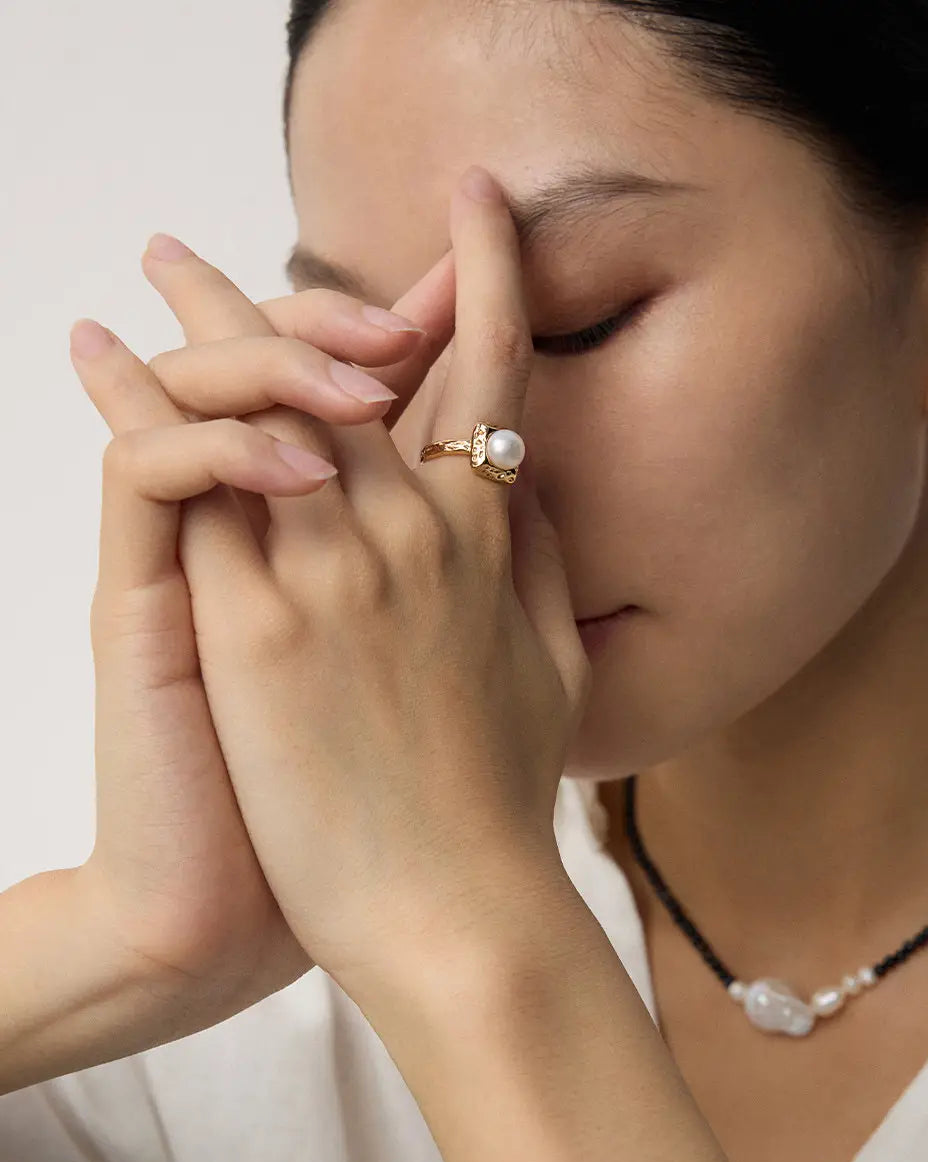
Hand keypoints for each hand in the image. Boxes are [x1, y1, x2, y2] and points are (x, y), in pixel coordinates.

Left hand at [76, 166, 590, 1005]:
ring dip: (202, 327)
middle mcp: (417, 534)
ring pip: (261, 406)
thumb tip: (527, 493)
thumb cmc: (502, 810)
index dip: (487, 276)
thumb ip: (544, 572)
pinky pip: (193, 484)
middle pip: (340, 374)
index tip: (476, 204)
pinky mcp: (260, 626)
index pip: (491, 376)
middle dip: (282, 296)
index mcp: (491, 546)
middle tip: (211, 250)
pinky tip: (99, 364)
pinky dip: (143, 414)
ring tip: (154, 271)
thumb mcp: (557, 678)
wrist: (453, 920)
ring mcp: (338, 571)